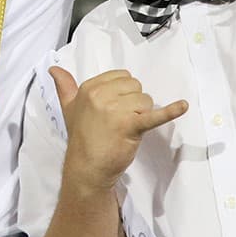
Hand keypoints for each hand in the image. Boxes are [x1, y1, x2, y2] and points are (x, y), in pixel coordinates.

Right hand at [53, 67, 186, 191]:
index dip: (123, 94)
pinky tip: (182, 106)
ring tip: (126, 130)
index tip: (112, 110)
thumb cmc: (81, 137)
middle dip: (134, 103)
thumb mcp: (69, 108)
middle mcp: (101, 95)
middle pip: (136, 87)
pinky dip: (170, 111)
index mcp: (89, 87)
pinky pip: (154, 115)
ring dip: (141, 115)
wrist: (86, 168)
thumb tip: (53, 68)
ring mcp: (115, 110)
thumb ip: (64, 86)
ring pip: (146, 100)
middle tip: (120, 122)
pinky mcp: (130, 125)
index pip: (122, 77)